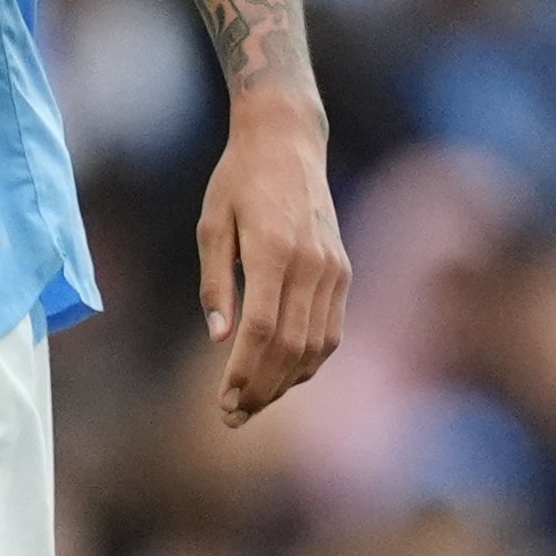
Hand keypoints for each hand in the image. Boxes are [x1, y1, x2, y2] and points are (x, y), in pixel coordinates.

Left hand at [200, 92, 348, 423]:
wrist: (287, 140)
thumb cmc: (238, 180)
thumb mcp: (212, 223)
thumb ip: (216, 282)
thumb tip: (219, 337)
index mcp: (272, 249)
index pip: (262, 330)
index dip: (243, 372)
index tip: (222, 400)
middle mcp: (310, 262)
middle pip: (291, 347)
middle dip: (262, 389)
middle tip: (233, 415)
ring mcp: (332, 268)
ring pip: (317, 346)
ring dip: (286, 382)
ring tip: (254, 401)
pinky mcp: (343, 270)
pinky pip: (332, 330)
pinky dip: (310, 360)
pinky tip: (284, 374)